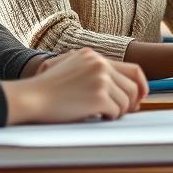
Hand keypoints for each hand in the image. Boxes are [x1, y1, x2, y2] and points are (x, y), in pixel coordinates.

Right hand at [2, 48, 148, 124]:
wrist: (31, 97)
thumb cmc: (47, 89)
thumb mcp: (70, 67)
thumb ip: (93, 71)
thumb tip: (121, 87)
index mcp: (94, 56)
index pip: (132, 69)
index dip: (141, 85)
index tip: (140, 97)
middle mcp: (100, 64)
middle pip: (133, 86)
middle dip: (132, 102)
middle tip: (124, 112)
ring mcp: (100, 79)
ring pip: (125, 101)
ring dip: (117, 112)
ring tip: (102, 114)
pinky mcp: (98, 96)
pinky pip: (116, 111)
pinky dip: (109, 117)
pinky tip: (97, 116)